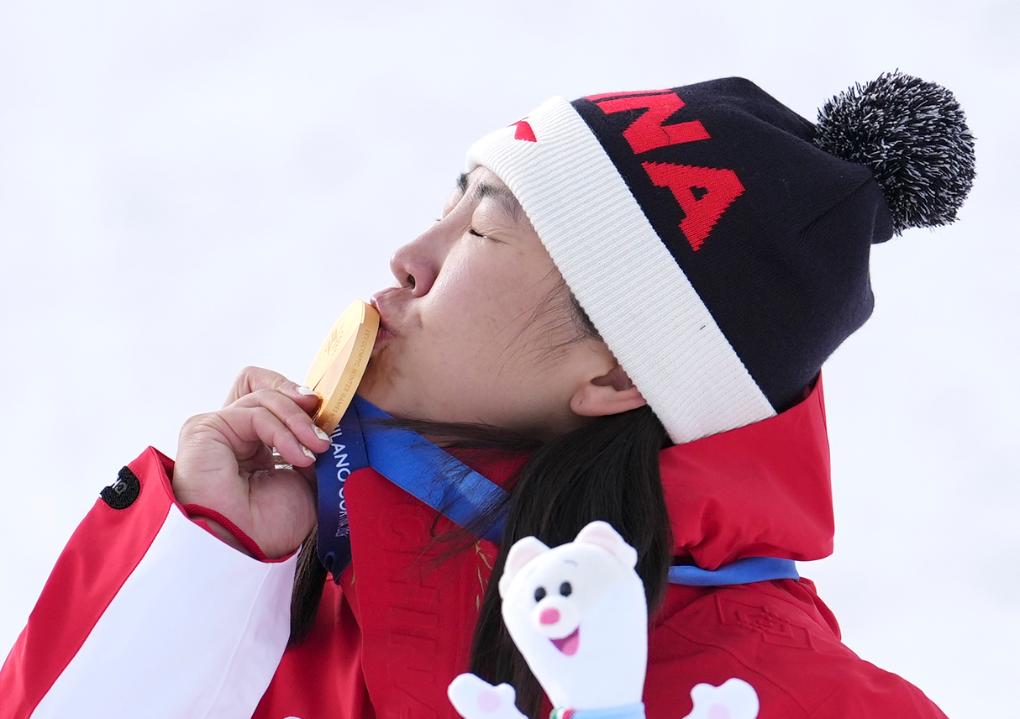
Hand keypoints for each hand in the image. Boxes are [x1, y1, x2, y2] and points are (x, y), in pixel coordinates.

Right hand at [172, 366, 330, 558]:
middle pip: (264, 385)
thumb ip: (313, 444)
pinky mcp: (205, 428)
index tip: (329, 418)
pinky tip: (299, 457)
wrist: (245, 548)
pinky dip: (283, 431)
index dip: (300, 401)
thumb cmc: (271, 525)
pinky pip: (255, 413)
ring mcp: (220, 429)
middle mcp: (235, 433)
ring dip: (299, 421)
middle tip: (324, 427)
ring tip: (317, 448)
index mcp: (256, 444)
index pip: (273, 398)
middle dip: (300, 401)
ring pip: (265, 398)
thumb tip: (329, 420)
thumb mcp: (308, 479)